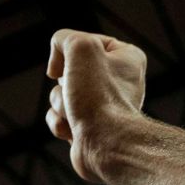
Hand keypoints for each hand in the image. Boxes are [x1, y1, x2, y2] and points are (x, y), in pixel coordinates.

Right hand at [46, 29, 146, 182]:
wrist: (105, 145)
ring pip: (61, 94)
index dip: (71, 52)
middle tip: (77, 91)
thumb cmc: (99, 96)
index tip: (72, 64)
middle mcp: (119, 82)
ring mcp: (102, 107)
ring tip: (77, 115)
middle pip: (69, 69)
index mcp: (127, 58)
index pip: (84, 41)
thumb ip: (63, 39)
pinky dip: (60, 123)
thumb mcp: (80, 47)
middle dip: (63, 83)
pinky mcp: (88, 129)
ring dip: (60, 104)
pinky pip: (60, 118)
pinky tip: (72, 130)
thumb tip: (56, 67)